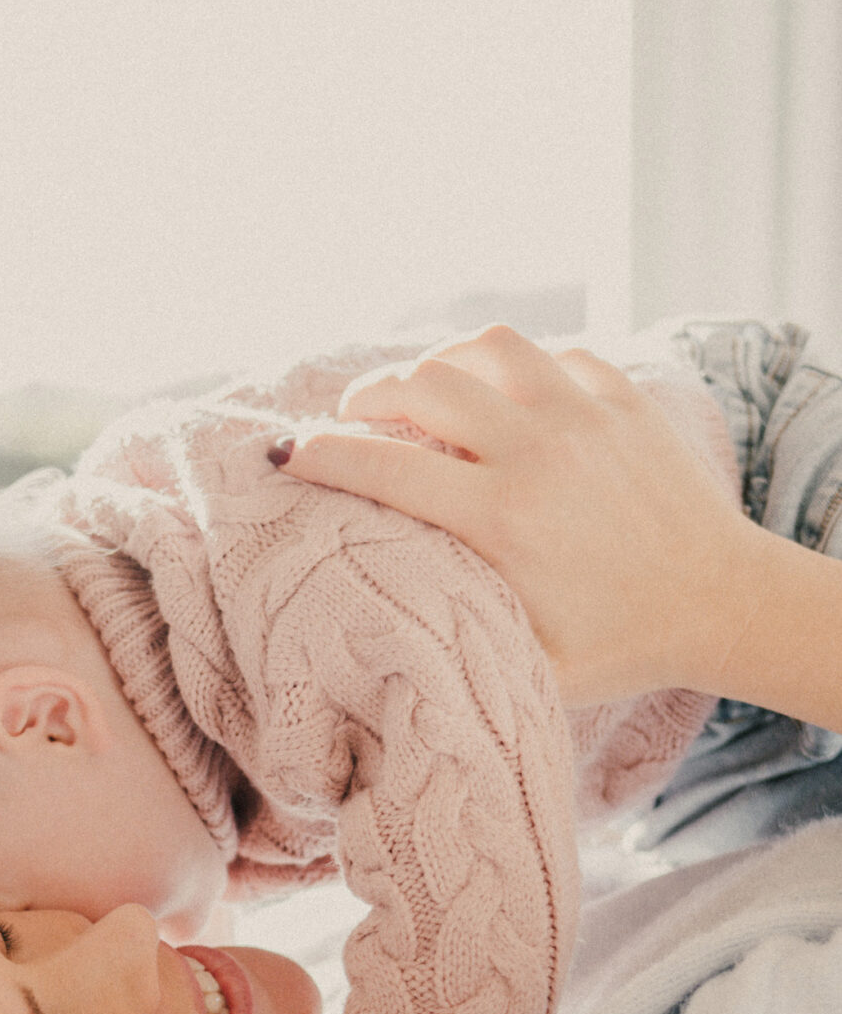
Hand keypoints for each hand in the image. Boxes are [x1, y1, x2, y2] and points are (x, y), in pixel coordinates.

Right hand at [271, 324, 767, 709]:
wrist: (723, 604)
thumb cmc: (623, 647)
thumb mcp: (527, 666)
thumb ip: (454, 640)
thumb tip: (378, 637)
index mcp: (502, 520)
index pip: (384, 466)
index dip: (321, 455)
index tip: (289, 456)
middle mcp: (537, 452)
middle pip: (423, 386)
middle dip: (369, 395)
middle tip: (351, 415)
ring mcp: (585, 415)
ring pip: (485, 346)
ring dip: (439, 361)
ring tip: (421, 386)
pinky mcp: (624, 399)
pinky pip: (552, 354)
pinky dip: (513, 368)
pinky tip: (502, 395)